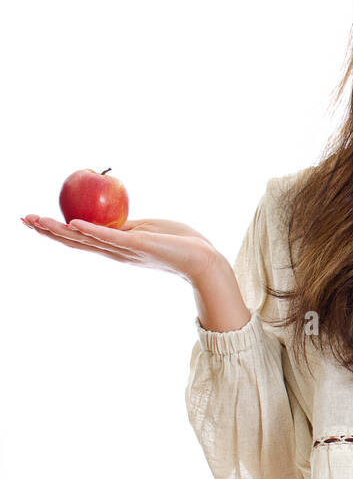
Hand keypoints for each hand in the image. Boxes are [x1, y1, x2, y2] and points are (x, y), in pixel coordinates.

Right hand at [21, 214, 220, 283]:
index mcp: (116, 248)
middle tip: (24, 219)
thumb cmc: (179, 243)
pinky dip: (93, 230)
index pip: (80, 239)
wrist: (202, 259)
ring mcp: (125, 250)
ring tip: (39, 220)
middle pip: (75, 242)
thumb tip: (109, 219)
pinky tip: (75, 223)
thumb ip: (126, 228)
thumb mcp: (146, 230)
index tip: (35, 221)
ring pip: (87, 240)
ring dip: (61, 230)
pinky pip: (111, 237)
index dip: (56, 231)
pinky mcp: (138, 246)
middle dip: (48, 231)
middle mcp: (116, 253)